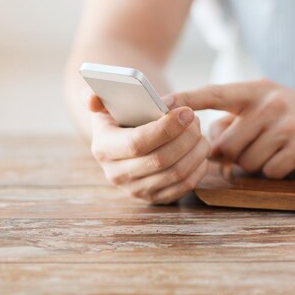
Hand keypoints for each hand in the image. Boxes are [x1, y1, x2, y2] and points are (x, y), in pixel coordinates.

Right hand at [86, 92, 209, 203]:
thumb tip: (93, 99)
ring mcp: (136, 190)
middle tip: (197, 119)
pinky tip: (201, 149)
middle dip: (186, 137)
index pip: (137, 143)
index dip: (166, 128)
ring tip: (201, 132)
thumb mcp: (107, 102)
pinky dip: (199, 167)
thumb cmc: (122, 113)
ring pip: (176, 173)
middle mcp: (116, 174)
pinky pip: (184, 186)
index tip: (187, 112)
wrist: (128, 136)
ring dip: (196, 150)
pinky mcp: (155, 198)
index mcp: (104, 148)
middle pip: (161, 160)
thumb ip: (96, 96)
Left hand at [164, 80, 294, 177]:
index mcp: (256, 90)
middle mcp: (270, 102)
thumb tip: (208, 146)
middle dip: (234, 154)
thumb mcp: (264, 106)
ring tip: (275, 149)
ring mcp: (288, 124)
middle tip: (253, 147)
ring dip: (256, 164)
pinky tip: (289, 158)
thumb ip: (234, 120)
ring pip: (247, 161)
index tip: (160, 105)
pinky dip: (275, 171)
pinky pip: (270, 171)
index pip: (214, 93)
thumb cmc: (293, 116)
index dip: (186, 99)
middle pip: (227, 143)